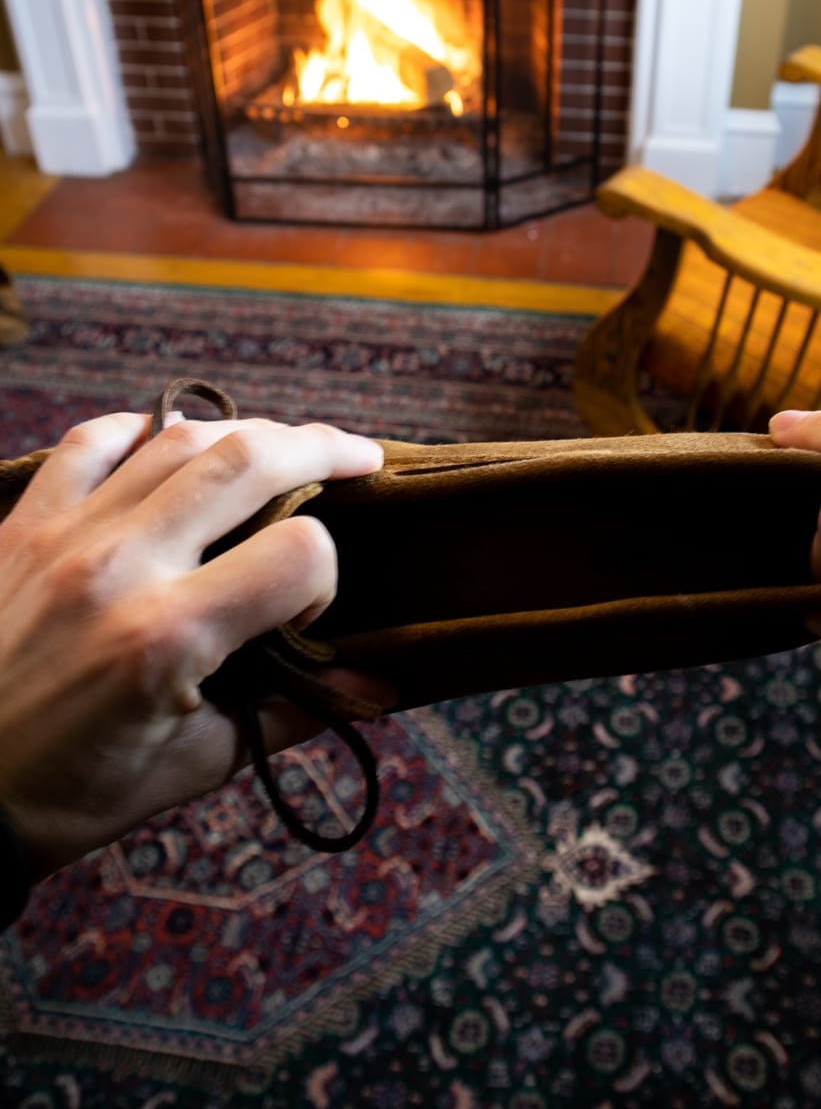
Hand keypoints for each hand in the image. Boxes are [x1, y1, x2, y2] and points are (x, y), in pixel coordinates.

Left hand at [0, 410, 389, 877]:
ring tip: (283, 445)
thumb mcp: (189, 767)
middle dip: (321, 449)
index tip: (305, 614)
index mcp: (170, 637)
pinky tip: (167, 438)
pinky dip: (139, 429)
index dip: (325, 578)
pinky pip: (89, 442)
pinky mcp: (20, 524)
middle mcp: (123, 566)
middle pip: (249, 460)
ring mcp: (65, 534)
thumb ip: (290, 715)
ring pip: (178, 438)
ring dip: (247, 432)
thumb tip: (381, 691)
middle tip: (361, 456)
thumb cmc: (69, 794)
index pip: (298, 556)